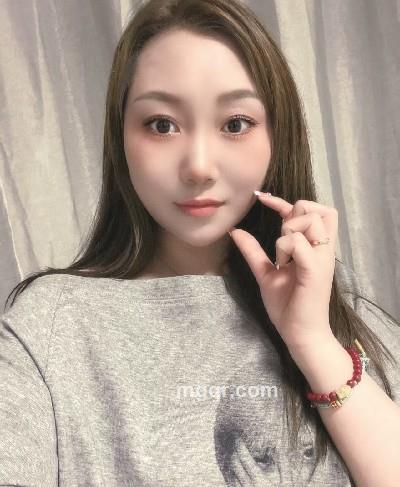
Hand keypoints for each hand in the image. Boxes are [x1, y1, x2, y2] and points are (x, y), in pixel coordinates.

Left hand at [229, 192, 337, 350]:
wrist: (299, 334)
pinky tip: (282, 264)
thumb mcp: (265, 273)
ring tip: (282, 254)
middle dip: (294, 214)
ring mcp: (321, 259)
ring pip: (312, 220)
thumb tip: (236, 231)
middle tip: (280, 237)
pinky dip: (286, 247)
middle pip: (319, 209)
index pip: (310, 212)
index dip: (285, 201)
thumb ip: (253, 251)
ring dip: (290, 231)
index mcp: (313, 250)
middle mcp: (322, 251)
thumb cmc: (287, 306)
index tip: (263, 199)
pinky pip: (301, 243)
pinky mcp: (315, 271)